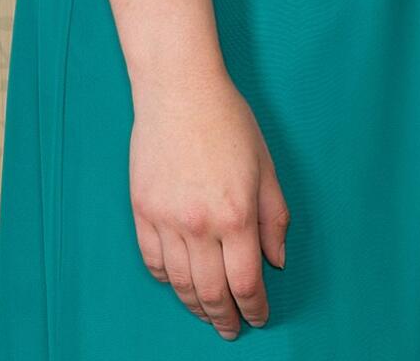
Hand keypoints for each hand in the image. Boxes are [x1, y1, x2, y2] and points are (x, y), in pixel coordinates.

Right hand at [129, 69, 289, 339]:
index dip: (255, 308)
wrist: (179, 91)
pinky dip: (167, 280)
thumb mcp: (265, 165)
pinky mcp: (142, 212)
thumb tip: (277, 260)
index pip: (247, 282)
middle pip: (212, 293)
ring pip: (181, 285)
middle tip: (231, 328)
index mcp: (237, 214)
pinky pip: (154, 262)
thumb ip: (274, 217)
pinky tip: (179, 282)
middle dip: (224, 317)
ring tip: (208, 313)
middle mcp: (200, 226)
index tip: (259, 317)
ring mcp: (167, 221)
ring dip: (196, 306)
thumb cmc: (228, 120)